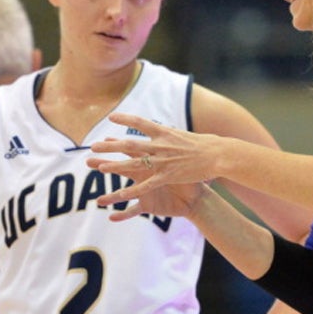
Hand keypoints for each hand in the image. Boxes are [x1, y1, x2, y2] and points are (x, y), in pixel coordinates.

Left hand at [89, 112, 221, 207]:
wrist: (219, 155)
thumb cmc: (206, 145)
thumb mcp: (186, 135)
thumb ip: (171, 135)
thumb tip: (164, 130)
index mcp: (165, 132)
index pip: (140, 123)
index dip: (125, 119)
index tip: (112, 117)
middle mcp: (160, 145)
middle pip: (130, 144)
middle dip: (110, 146)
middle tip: (93, 146)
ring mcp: (163, 161)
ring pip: (134, 164)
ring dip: (115, 166)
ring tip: (99, 167)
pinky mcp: (167, 176)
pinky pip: (146, 185)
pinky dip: (132, 191)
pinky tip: (119, 195)